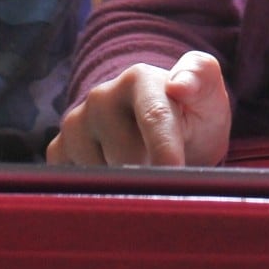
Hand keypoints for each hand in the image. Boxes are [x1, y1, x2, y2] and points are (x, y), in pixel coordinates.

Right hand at [46, 50, 229, 167]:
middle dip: (151, 173)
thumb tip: (178, 85)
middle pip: (128, 155)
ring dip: (127, 183)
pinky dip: (98, 190)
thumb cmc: (191, 115)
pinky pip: (73, 183)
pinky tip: (119, 175)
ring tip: (145, 169)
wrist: (163, 129)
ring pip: (101, 175)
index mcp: (139, 79)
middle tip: (170, 172)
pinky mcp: (59, 148)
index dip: (166, 152)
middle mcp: (100, 96)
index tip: (175, 175)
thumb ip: (201, 78)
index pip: (153, 117)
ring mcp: (75, 122)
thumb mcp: (209, 96)